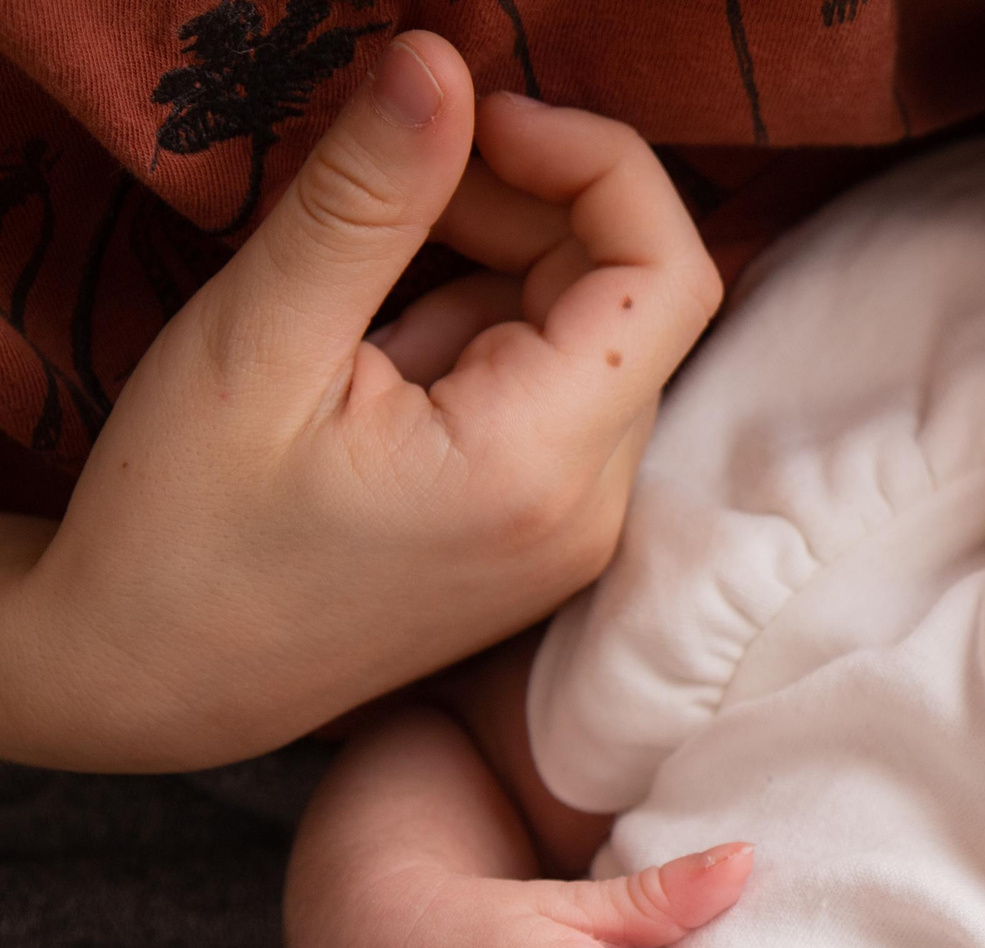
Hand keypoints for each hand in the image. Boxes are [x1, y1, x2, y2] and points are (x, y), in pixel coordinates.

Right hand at [0, 32, 720, 770]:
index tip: (478, 119)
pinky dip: (476, 333)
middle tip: (383, 179)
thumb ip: (367, 199)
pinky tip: (367, 359)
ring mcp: (572, 531)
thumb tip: (443, 64)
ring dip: (488, 268)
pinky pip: (549, 393)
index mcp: (542, 468)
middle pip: (631, 297)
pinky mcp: (539, 533)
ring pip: (587, 339)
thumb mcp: (260, 339)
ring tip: (348, 301)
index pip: (668, 271)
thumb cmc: (182, 529)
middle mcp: (590, 511)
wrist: (148, 678)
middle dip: (525, 204)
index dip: (595, 161)